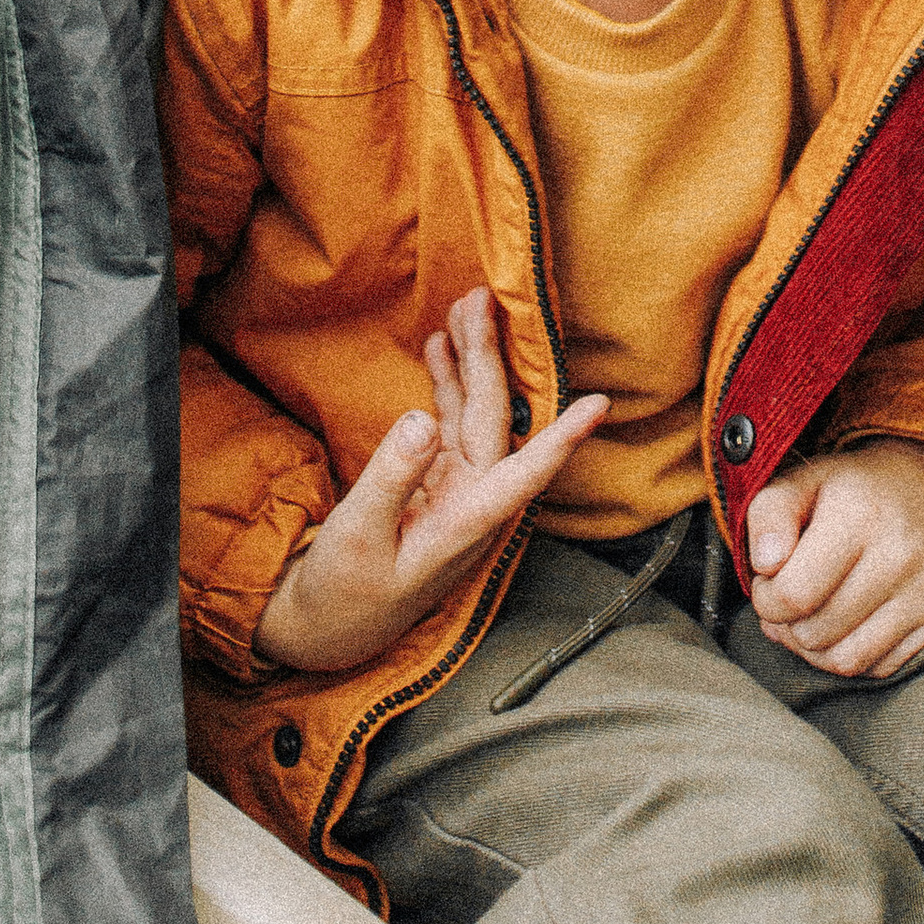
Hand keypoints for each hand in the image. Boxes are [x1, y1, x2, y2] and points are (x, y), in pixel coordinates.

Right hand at [255, 288, 606, 675]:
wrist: (324, 623)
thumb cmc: (343, 592)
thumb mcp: (358, 537)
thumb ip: (391, 478)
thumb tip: (420, 420)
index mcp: (464, 525)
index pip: (524, 475)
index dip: (562, 438)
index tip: (600, 405)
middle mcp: (470, 502)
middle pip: (491, 420)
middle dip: (489, 358)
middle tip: (479, 300)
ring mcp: (453, 489)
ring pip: (472, 415)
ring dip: (469, 363)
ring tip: (464, 308)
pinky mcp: (433, 482)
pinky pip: (447, 423)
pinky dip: (445, 384)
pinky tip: (441, 350)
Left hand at [743, 438, 923, 678]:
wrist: (923, 489)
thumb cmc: (849, 492)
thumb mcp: (800, 483)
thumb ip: (768, 515)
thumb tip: (766, 564)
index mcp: (859, 512)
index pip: (794, 594)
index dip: (766, 599)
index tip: (769, 583)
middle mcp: (902, 552)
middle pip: (816, 633)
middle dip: (790, 623)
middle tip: (793, 597)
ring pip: (847, 662)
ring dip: (816, 648)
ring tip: (814, 615)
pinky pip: (880, 668)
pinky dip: (853, 654)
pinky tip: (848, 623)